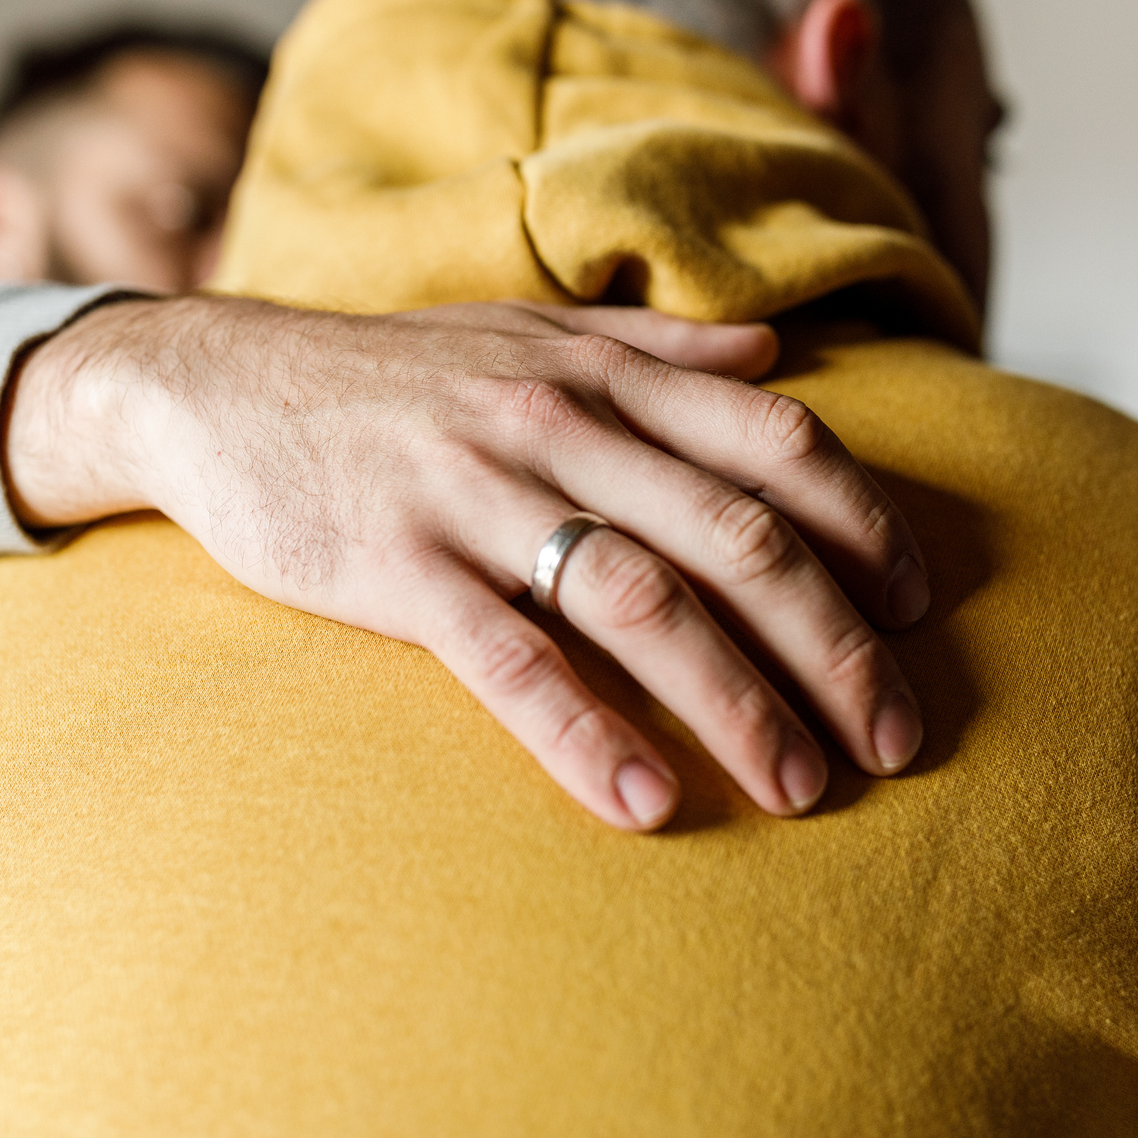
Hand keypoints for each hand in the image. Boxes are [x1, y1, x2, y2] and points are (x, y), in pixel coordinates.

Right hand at [4, 295, 928, 831]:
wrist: (219, 382)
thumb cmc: (391, 374)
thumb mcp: (528, 336)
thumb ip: (659, 351)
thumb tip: (774, 354)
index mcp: (604, 376)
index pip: (776, 443)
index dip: (864, 527)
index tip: (917, 609)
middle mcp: (559, 428)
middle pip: (737, 538)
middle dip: (836, 645)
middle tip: (898, 739)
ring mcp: (478, 496)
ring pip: (644, 603)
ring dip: (739, 703)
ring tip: (801, 789)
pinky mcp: (399, 567)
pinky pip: (510, 658)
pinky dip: (582, 731)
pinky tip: (640, 802)